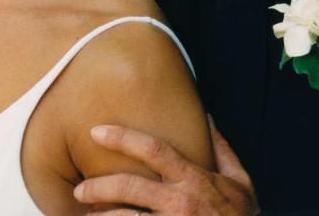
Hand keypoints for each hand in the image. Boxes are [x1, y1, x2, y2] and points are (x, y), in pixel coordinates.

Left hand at [73, 115, 258, 214]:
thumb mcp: (240, 181)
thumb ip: (221, 149)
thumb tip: (207, 116)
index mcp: (194, 178)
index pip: (153, 150)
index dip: (122, 138)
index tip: (97, 131)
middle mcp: (180, 201)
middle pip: (128, 186)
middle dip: (97, 187)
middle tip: (79, 190)